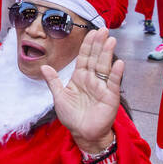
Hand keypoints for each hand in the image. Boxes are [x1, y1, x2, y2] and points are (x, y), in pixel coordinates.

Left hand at [40, 27, 122, 150]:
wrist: (82, 134)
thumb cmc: (72, 116)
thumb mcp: (59, 97)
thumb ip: (53, 81)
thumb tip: (44, 67)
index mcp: (80, 77)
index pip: (84, 57)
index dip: (87, 45)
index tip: (91, 32)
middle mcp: (92, 79)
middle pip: (96, 58)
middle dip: (99, 44)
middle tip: (103, 29)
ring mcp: (102, 87)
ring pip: (105, 67)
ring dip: (108, 54)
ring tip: (111, 40)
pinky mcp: (110, 97)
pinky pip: (114, 83)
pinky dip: (116, 74)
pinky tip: (119, 63)